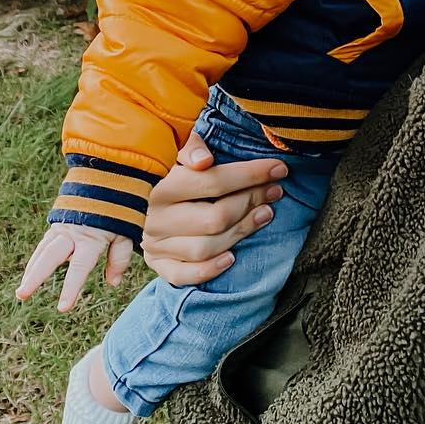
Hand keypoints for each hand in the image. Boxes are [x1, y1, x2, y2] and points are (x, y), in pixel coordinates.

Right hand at [16, 221, 134, 312]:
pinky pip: (44, 244)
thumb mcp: (125, 232)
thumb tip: (113, 282)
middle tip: (22, 295)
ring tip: (21, 291)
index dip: (71, 288)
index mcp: (91, 238)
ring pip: (42, 251)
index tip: (63, 308)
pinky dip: (36, 259)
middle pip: (50, 258)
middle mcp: (72, 233)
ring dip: (31, 270)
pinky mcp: (58, 224)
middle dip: (35, 277)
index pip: (79, 268)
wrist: (108, 178)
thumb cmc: (120, 210)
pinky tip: (29, 273)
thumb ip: (118, 258)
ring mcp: (62, 227)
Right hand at [141, 130, 286, 285]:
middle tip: (274, 192)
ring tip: (265, 215)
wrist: (146, 208)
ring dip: (241, 232)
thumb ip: (193, 148)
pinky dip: (209, 270)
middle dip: (251, 202)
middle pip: (215, 217)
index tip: (278, 169)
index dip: (250, 175)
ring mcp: (156, 245)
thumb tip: (205, 159)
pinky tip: (232, 258)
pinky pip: (183, 276)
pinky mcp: (158, 266)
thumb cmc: (175, 177)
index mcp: (162, 187)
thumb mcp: (181, 154)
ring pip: (206, 248)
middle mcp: (156, 218)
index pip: (212, 181)